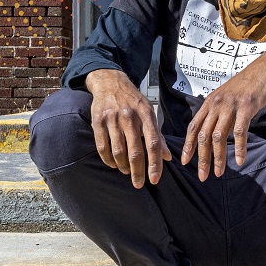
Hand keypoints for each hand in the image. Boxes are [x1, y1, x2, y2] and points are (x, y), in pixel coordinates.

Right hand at [85, 69, 171, 188]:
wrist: (110, 82)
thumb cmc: (132, 100)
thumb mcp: (149, 112)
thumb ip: (158, 135)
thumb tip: (167, 157)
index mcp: (146, 115)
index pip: (153, 143)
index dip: (155, 164)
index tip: (154, 179)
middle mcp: (130, 117)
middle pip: (135, 151)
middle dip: (138, 172)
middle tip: (139, 184)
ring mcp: (112, 119)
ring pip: (118, 152)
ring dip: (123, 167)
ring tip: (127, 172)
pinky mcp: (98, 121)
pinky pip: (103, 147)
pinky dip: (108, 160)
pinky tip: (113, 164)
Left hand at [181, 42, 265, 179]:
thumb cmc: (251, 83)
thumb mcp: (230, 96)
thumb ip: (221, 112)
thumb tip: (214, 132)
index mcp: (211, 101)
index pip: (194, 126)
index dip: (188, 145)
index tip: (185, 162)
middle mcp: (217, 103)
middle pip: (203, 135)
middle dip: (202, 158)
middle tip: (203, 176)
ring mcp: (231, 104)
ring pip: (218, 136)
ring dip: (218, 158)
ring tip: (219, 173)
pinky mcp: (247, 106)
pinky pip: (240, 131)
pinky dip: (239, 148)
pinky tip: (240, 161)